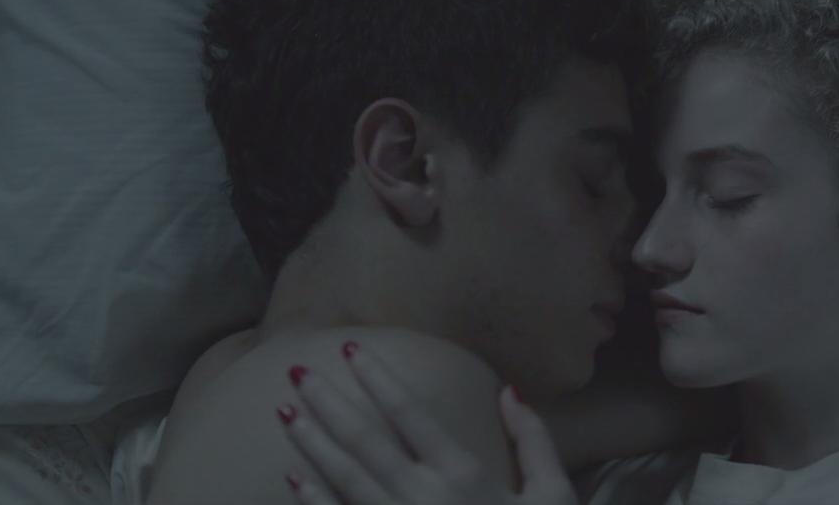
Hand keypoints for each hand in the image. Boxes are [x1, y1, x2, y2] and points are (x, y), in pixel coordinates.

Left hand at [276, 342, 578, 504]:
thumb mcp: (554, 495)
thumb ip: (533, 440)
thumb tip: (508, 390)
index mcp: (464, 474)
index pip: (410, 413)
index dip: (377, 379)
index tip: (350, 350)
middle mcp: (422, 497)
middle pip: (366, 439)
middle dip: (329, 402)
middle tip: (297, 369)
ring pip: (345, 477)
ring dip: (312, 443)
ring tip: (284, 410)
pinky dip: (313, 500)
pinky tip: (292, 477)